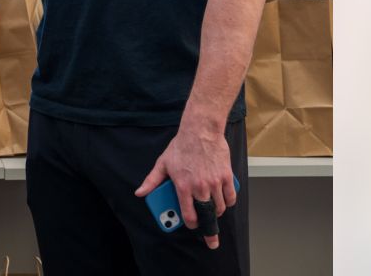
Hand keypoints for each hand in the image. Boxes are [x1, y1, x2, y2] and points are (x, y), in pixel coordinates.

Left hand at [134, 121, 234, 249]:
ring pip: (219, 208)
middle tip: (210, 238)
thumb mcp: (162, 163)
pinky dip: (228, 202)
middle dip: (209, 230)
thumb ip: (152, 181)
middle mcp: (200, 187)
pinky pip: (230, 198)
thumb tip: (140, 193)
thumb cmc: (181, 146)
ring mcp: (214, 182)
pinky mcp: (226, 177)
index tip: (191, 225)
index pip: (188, 214)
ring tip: (212, 211)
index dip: (190, 224)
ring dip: (216, 213)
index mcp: (183, 186)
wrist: (201, 131)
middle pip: (206, 215)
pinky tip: (223, 201)